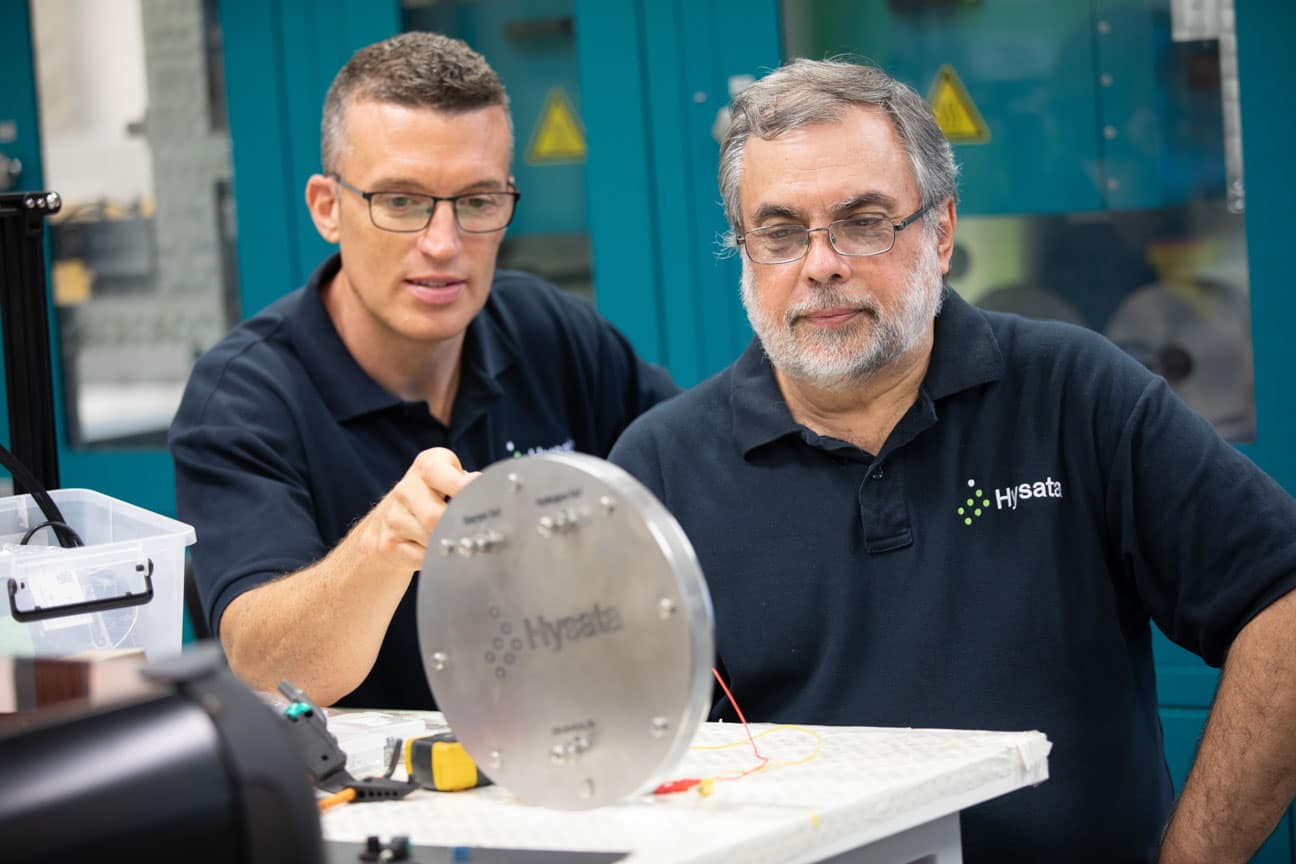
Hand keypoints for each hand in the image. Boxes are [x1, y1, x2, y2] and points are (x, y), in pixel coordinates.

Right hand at [359, 447, 479, 571]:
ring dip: (449, 544)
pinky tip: (437, 550)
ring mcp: (394, 517)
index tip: (485, 500)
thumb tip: (492, 492)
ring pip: (430, 540)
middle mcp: (406, 489)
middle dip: (459, 527)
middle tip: (477, 533)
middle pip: (436, 517)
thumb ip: (470, 483)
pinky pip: (422, 558)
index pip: (444, 476)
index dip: (465, 490)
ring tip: (455, 540)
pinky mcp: (388, 543)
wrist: (387, 521)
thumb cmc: (432, 496)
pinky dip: (436, 558)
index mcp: (428, 466)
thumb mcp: (450, 477)